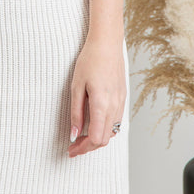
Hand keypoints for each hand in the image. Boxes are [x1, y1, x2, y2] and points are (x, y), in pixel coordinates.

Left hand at [68, 36, 125, 156]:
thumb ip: (76, 113)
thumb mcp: (76, 86)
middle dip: (88, 147)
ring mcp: (121, 103)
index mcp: (102, 105)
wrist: (107, 43)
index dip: (83, 148)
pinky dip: (104, 129)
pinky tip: (93, 124)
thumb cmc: (90, 61)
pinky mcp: (123, 98)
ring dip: (97, 139)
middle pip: (104, 139)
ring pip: (111, 132)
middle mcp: (115, 107)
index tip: (71, 150)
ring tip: (81, 137)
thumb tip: (74, 134)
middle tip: (73, 147)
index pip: (96, 139)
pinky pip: (116, 121)